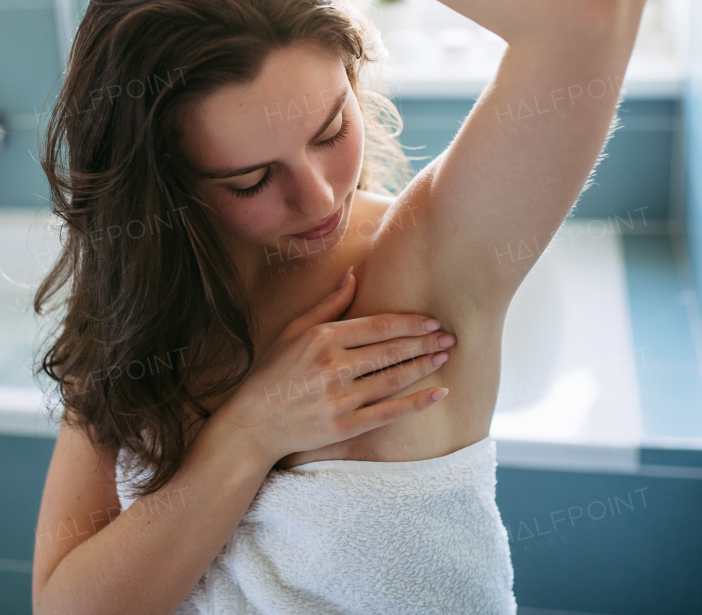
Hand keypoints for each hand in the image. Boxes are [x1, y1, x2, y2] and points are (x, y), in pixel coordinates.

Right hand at [210, 267, 454, 467]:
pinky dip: (417, 403)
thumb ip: (327, 305)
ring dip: (424, 366)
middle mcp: (332, 366)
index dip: (409, 323)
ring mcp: (338, 397)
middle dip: (425, 342)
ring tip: (444, 357)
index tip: (432, 321)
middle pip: (391, 350)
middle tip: (451, 337)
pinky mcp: (343, 426)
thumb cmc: (270, 374)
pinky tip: (439, 393)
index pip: (377, 325)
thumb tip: (354, 274)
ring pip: (393, 377)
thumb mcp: (292, 331)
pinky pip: (389, 413)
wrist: (251, 424)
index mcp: (321, 338)